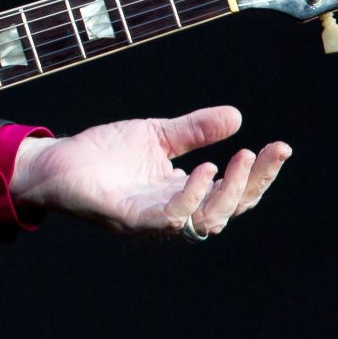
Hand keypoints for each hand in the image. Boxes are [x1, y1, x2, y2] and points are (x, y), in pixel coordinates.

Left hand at [7, 106, 289, 237]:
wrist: (56, 161)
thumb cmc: (104, 154)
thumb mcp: (156, 135)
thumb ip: (194, 130)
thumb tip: (236, 116)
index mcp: (184, 194)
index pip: (234, 192)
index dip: (260, 175)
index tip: (280, 147)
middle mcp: (174, 213)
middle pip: (228, 211)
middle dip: (254, 184)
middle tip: (265, 152)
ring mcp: (152, 220)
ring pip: (205, 222)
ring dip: (228, 192)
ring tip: (239, 159)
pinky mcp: (128, 219)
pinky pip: (168, 219)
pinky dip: (190, 198)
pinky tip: (202, 170)